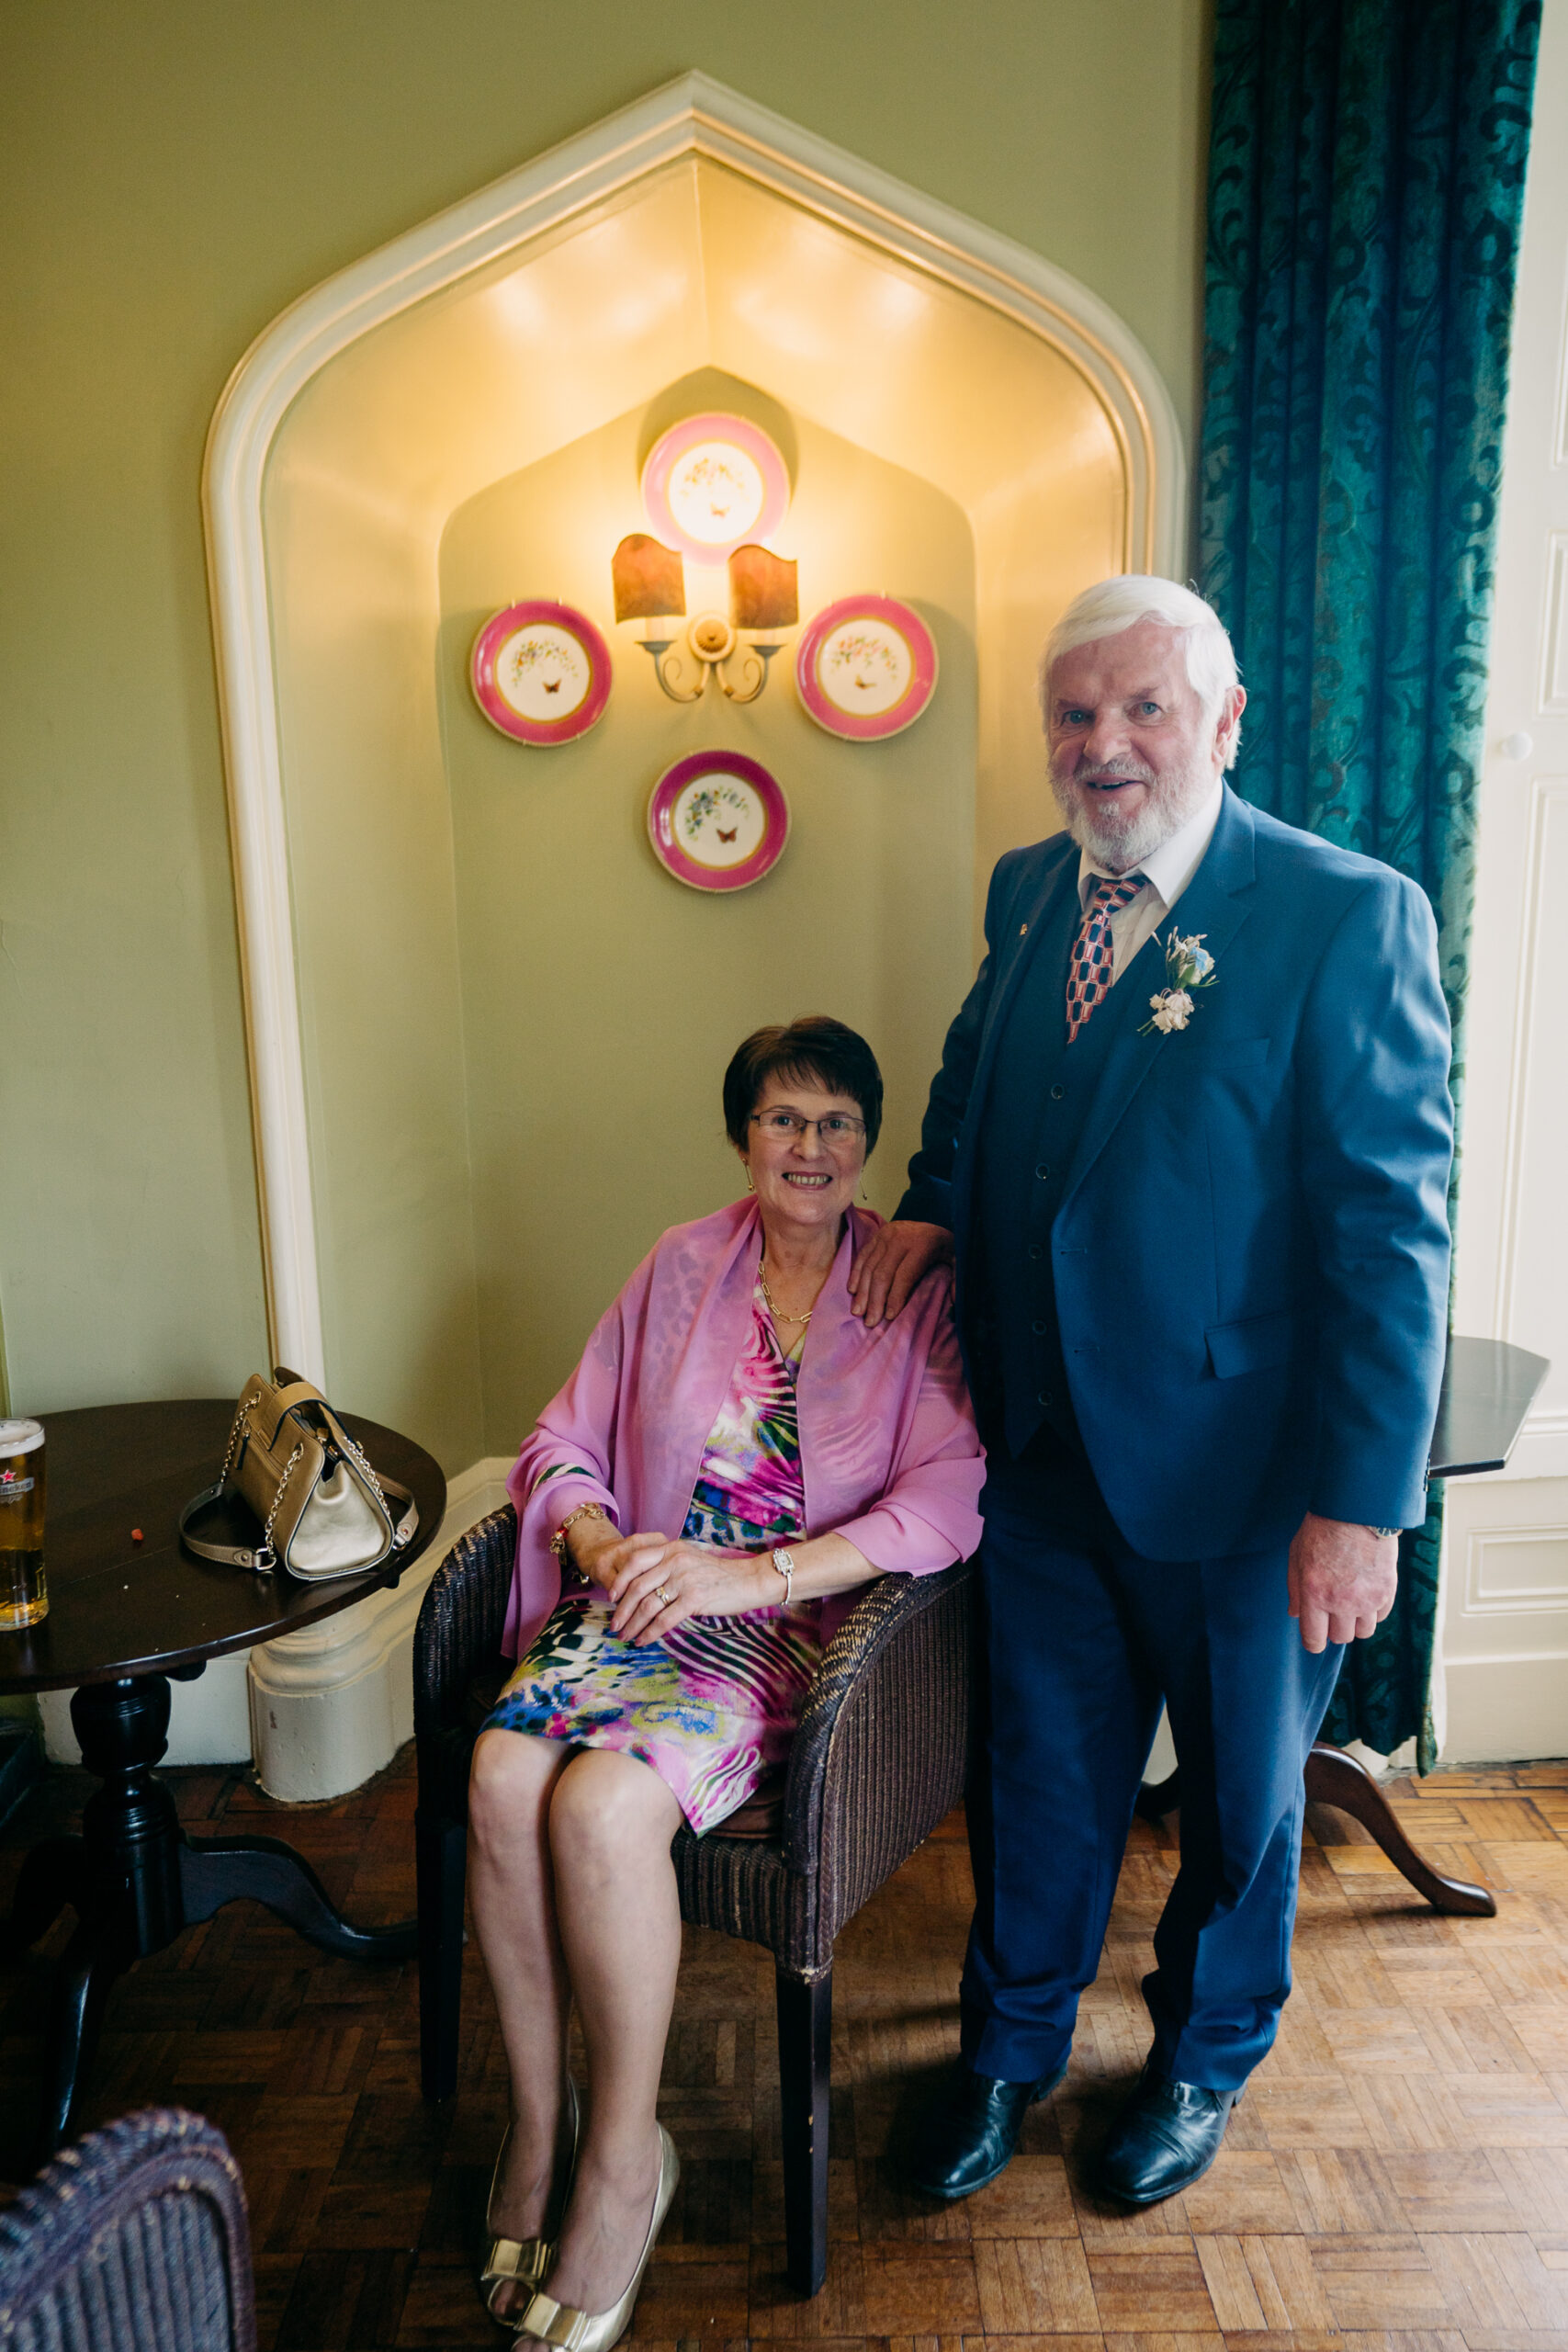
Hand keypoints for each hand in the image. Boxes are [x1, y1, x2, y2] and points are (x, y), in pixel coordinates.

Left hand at [585, 1530, 773, 1645]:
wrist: (748, 1580)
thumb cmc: (718, 1574)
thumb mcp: (690, 1559)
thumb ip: (667, 1565)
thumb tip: (641, 1587)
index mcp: (671, 1548)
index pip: (634, 1561)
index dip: (619, 1581)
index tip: (611, 1597)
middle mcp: (675, 1561)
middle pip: (637, 1586)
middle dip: (621, 1609)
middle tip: (614, 1625)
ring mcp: (684, 1579)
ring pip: (648, 1605)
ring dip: (633, 1624)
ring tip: (625, 1636)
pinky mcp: (694, 1599)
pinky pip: (664, 1619)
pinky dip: (650, 1633)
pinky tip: (643, 1640)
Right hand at [848, 1219, 953, 1326]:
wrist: (934, 1224)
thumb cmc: (946, 1249)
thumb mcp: (959, 1261)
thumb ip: (958, 1280)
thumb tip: (955, 1302)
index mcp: (923, 1245)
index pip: (904, 1276)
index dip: (895, 1297)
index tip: (889, 1317)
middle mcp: (901, 1238)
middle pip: (883, 1273)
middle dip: (875, 1300)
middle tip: (870, 1321)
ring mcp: (886, 1235)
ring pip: (869, 1266)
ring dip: (862, 1291)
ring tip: (858, 1312)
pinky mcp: (876, 1235)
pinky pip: (862, 1256)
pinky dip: (856, 1274)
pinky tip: (853, 1291)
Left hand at [1287, 1512, 1397, 1652]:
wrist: (1357, 1510)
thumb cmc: (1321, 1529)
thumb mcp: (1297, 1556)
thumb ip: (1295, 1589)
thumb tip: (1294, 1614)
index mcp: (1314, 1594)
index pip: (1314, 1639)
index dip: (1313, 1642)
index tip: (1315, 1638)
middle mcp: (1341, 1602)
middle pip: (1340, 1637)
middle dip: (1334, 1628)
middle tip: (1332, 1611)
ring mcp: (1367, 1599)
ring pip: (1363, 1632)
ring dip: (1355, 1622)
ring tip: (1351, 1602)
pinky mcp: (1387, 1591)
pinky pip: (1380, 1617)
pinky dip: (1373, 1611)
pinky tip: (1367, 1593)